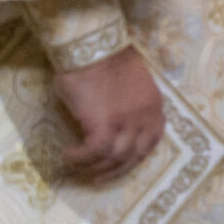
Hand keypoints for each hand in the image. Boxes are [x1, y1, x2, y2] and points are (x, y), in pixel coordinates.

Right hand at [55, 48, 165, 185]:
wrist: (91, 46)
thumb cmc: (104, 60)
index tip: (119, 164)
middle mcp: (146, 116)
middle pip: (134, 156)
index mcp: (155, 106)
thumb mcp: (130, 86)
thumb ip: (128, 108)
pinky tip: (68, 154)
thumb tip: (111, 128)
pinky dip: (81, 158)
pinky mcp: (104, 124)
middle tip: (95, 177)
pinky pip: (95, 152)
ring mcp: (127, 121)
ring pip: (114, 158)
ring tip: (77, 166)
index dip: (135, 157)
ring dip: (94, 167)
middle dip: (114, 171)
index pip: (152, 142)